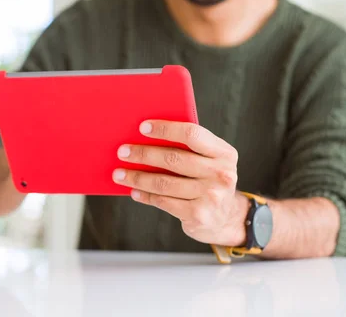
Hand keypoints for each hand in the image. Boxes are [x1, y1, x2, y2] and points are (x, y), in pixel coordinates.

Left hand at [112, 120, 249, 246]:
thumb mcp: (210, 161)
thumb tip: (147, 137)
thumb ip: (190, 148)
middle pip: (173, 158)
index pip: (192, 134)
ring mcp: (211, 196)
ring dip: (137, 177)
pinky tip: (134, 191)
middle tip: (123, 151)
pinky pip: (163, 202)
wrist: (226, 218)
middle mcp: (221, 174)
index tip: (143, 128)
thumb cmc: (209, 181)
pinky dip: (145, 196)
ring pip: (164, 183)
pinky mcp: (198, 215)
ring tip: (120, 174)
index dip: (165, 129)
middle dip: (143, 154)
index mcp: (224, 153)